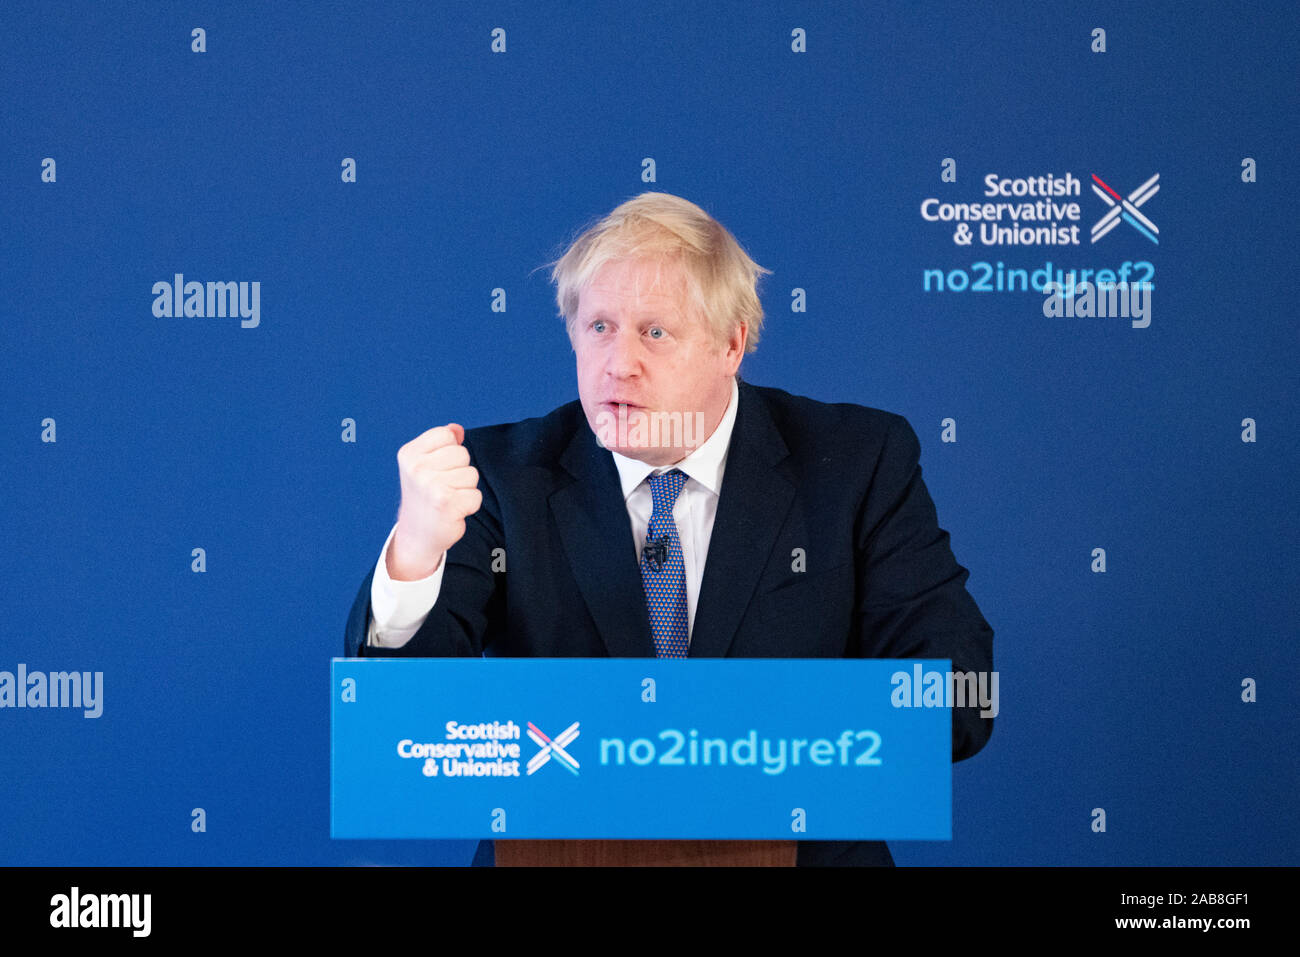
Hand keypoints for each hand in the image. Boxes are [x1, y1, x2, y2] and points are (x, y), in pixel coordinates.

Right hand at [388, 423, 481, 580]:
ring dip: (465, 489)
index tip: (437, 469)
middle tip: (443, 487)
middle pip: (462, 454)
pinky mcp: (446, 504)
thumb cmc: (425, 496)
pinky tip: (453, 511)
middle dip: (460, 471)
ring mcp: (431, 486)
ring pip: (471, 474)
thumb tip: (457, 429)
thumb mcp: (426, 465)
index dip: (450, 451)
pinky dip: (469, 505)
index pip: (447, 435)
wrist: (417, 534)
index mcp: (409, 454)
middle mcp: (417, 468)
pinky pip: (476, 495)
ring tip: (447, 498)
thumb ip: (443, 444)